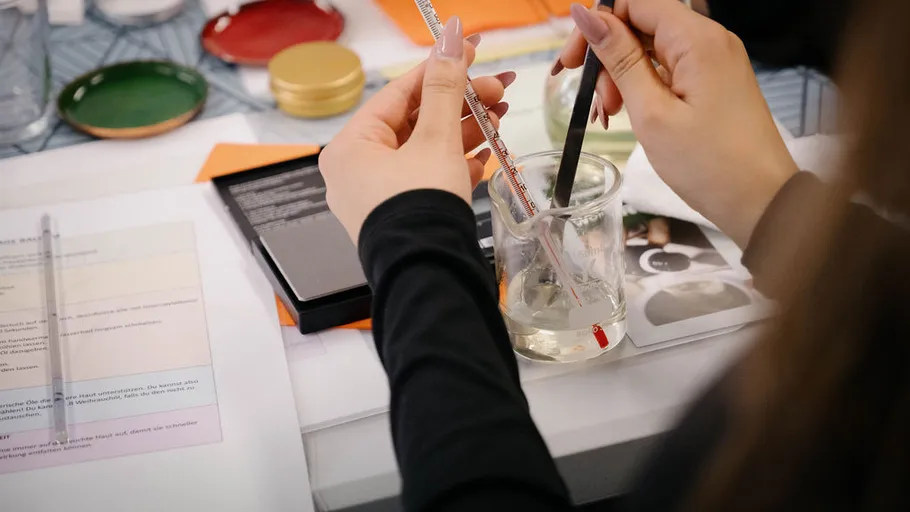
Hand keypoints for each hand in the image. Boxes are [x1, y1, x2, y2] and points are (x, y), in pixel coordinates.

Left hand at [319, 18, 512, 242]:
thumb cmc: (420, 208)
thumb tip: (452, 37)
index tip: (470, 53)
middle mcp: (357, 171)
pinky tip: (485, 156)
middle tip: (498, 91)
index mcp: (351, 147)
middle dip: (460, 105)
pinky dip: (455, 165)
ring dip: (463, 133)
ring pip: (423, 152)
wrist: (428, 274)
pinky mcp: (400, 217)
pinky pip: (426, 179)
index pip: (398, 93)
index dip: (438, 69)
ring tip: (500, 118)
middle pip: (414, 122)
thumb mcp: (436, 139)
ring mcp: (377, 197)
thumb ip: (445, 86)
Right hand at [555, 1, 797, 247]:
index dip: (597, 25)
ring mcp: (716, 60)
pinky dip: (645, 86)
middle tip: (596, 102)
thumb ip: (619, 58)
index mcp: (696, 39)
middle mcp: (710, 39)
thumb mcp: (651, 112)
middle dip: (609, 57)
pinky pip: (671, 68)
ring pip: (653, 48)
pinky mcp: (717, 81)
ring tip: (613, 115)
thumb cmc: (706, 163)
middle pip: (643, 23)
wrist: (761, 201)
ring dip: (623, 75)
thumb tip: (586, 13)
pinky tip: (633, 114)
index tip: (571, 65)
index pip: (634, 2)